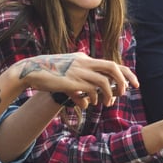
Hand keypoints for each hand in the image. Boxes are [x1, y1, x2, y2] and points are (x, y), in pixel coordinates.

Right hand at [15, 52, 137, 108]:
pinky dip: (94, 98)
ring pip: (103, 81)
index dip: (125, 74)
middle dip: (124, 80)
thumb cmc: (48, 76)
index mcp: (84, 59)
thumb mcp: (67, 78)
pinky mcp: (72, 81)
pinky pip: (91, 90)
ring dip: (109, 94)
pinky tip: (90, 103)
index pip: (111, 63)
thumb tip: (87, 103)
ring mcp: (78, 71)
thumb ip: (79, 89)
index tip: (134, 84)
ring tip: (107, 103)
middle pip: (112, 67)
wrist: (29, 71)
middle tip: (128, 92)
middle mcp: (83, 62)